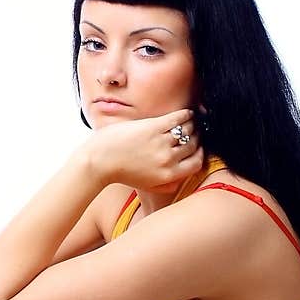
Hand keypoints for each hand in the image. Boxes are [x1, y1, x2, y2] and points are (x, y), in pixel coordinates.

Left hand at [85, 107, 204, 190]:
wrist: (99, 160)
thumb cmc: (121, 172)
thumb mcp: (146, 186)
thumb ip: (166, 186)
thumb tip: (180, 181)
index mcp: (168, 175)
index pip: (196, 163)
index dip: (199, 154)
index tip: (197, 148)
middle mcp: (168, 160)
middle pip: (194, 145)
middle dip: (196, 138)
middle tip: (195, 132)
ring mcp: (162, 142)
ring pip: (189, 130)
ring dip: (192, 125)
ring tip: (190, 122)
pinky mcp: (154, 127)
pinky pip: (179, 118)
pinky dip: (186, 114)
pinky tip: (187, 114)